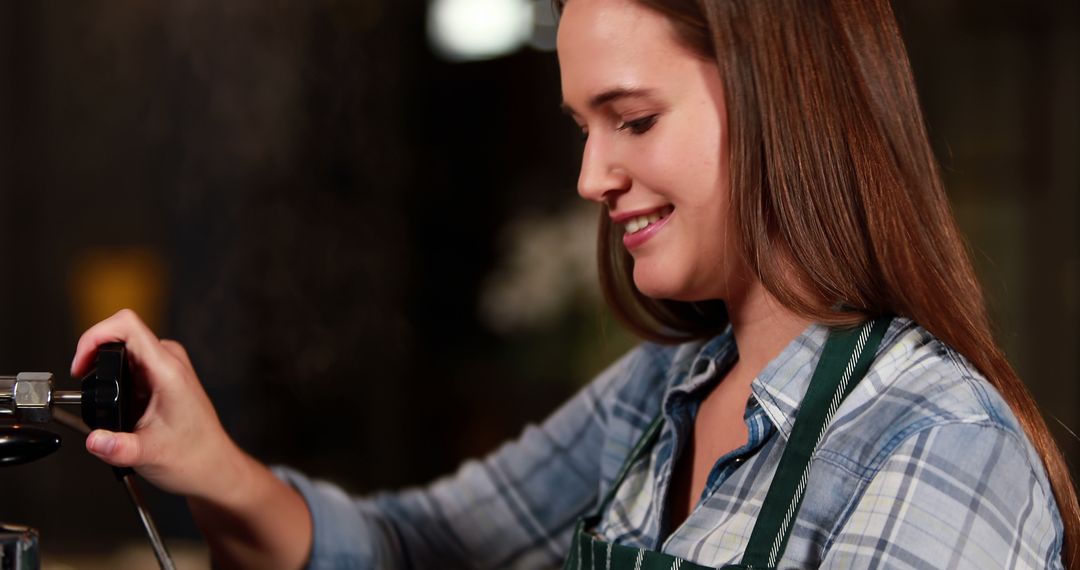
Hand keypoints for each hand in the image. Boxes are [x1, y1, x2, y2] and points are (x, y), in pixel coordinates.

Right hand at [71, 309, 246, 500]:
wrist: (211, 464)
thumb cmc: (192, 456)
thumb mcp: (150, 454)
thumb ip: (119, 447)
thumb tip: (94, 440)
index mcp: (168, 370)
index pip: (127, 325)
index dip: (96, 336)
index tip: (82, 363)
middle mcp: (169, 361)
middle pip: (121, 334)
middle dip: (94, 356)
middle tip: (84, 383)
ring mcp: (166, 366)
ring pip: (124, 349)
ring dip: (104, 368)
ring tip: (100, 397)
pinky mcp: (161, 375)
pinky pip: (130, 363)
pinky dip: (113, 377)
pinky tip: (114, 401)